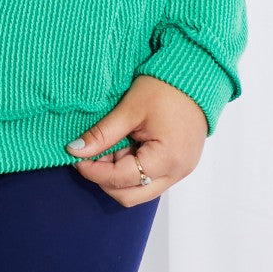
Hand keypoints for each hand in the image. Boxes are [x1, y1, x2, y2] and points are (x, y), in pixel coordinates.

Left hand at [63, 74, 207, 205]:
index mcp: (166, 160)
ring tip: (108, 148)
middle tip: (89, 156)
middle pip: (130, 196)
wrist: (197, 75)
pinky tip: (124, 147)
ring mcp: (180, 171)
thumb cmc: (166, 88)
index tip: (75, 156)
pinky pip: (151, 178)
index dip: (93, 171)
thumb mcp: (129, 109)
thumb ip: (102, 134)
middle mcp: (177, 173)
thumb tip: (75, 150)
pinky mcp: (180, 164)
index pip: (120, 180)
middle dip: (104, 179)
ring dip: (118, 176)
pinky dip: (133, 169)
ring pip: (140, 190)